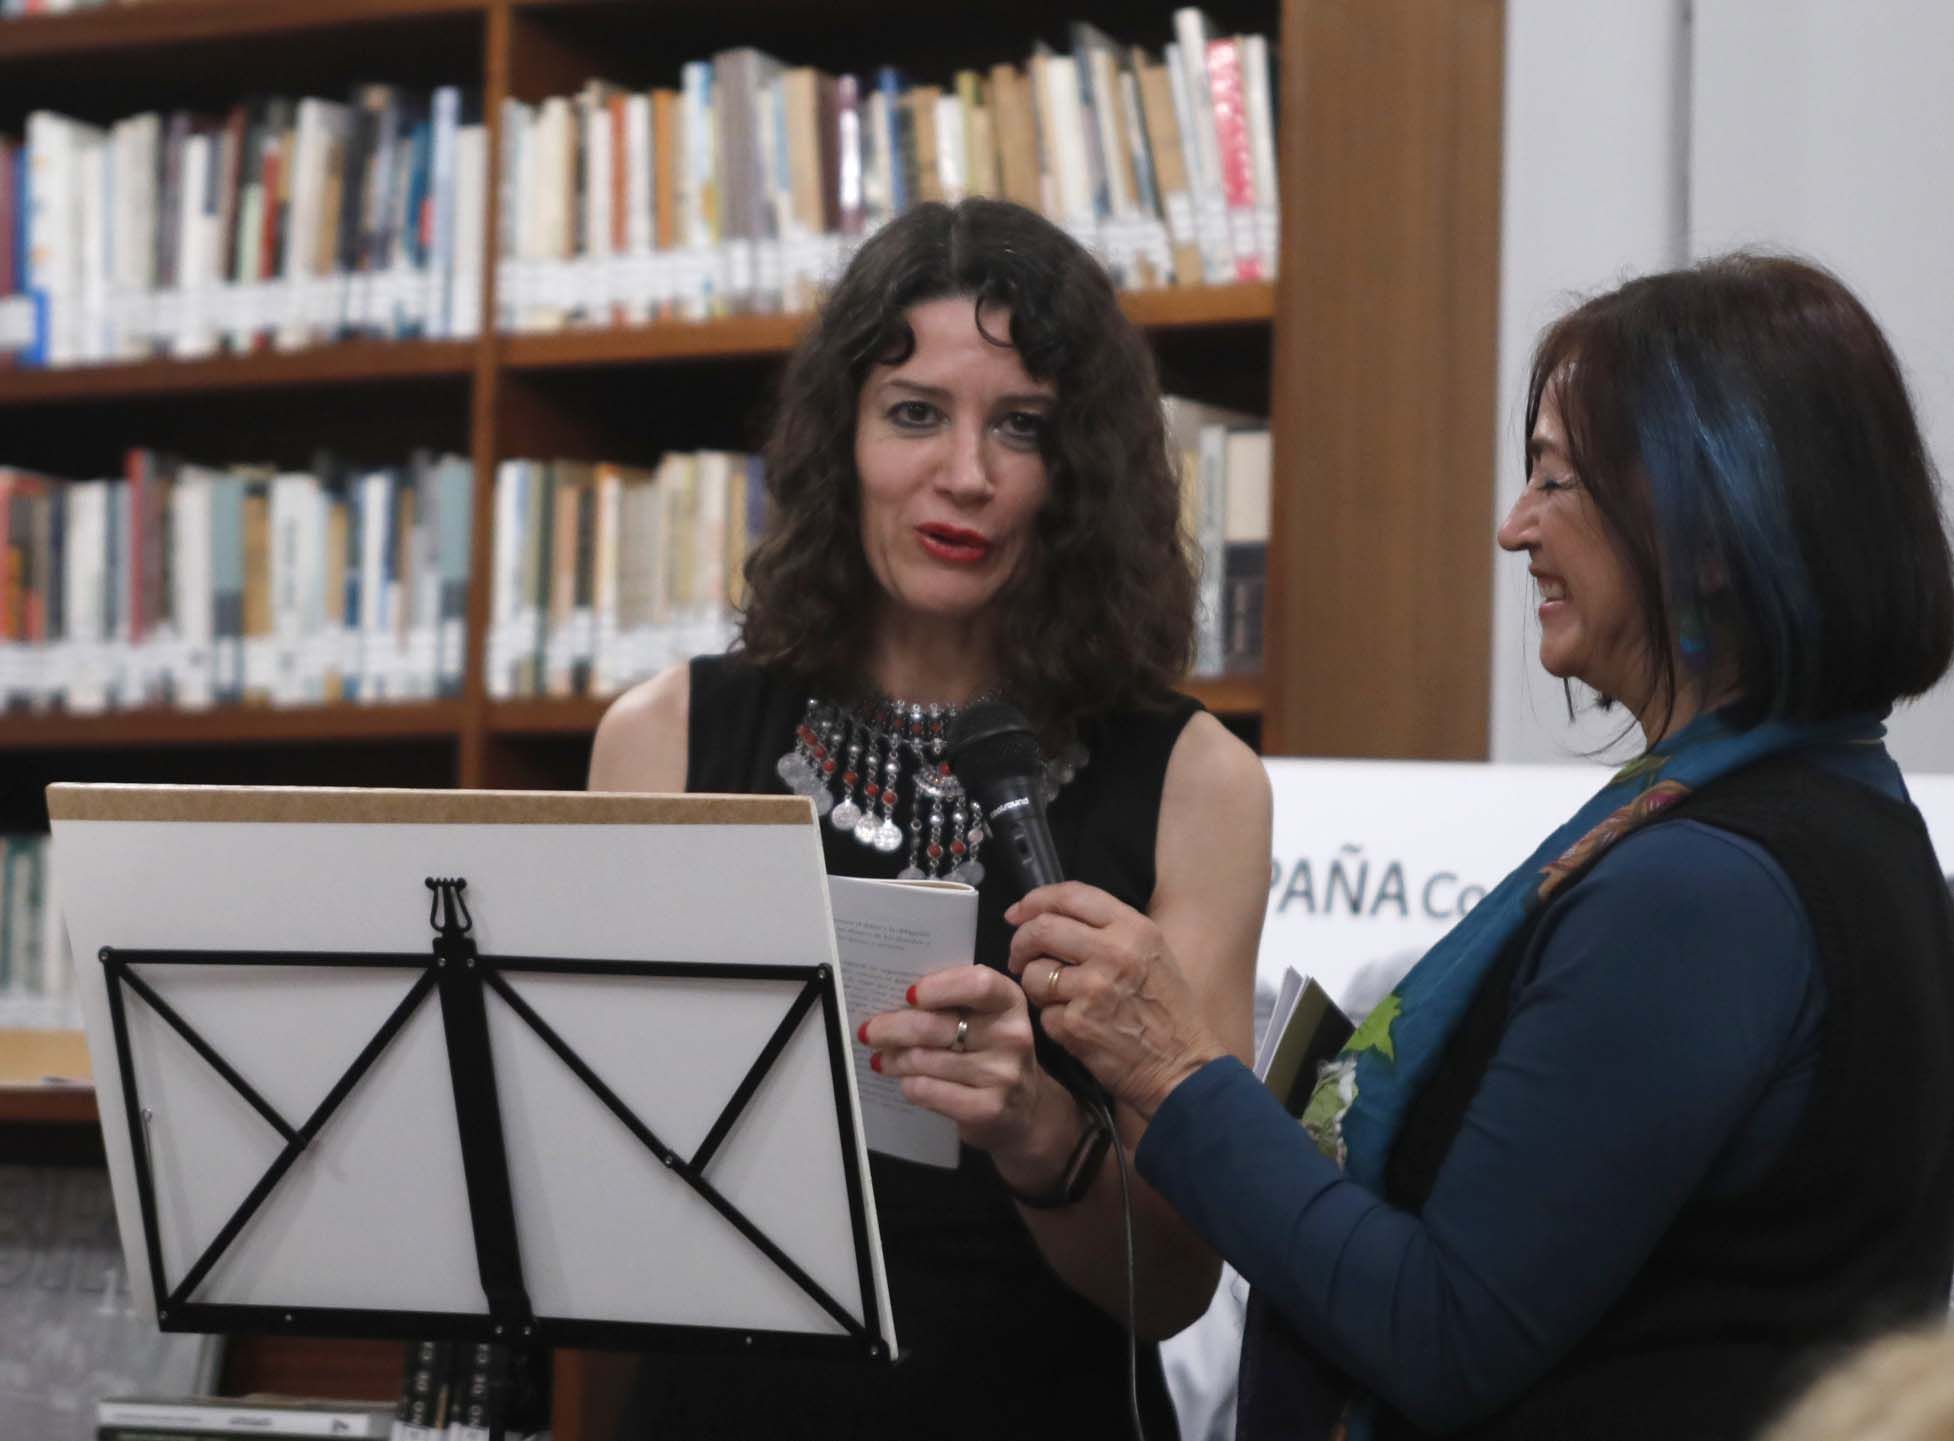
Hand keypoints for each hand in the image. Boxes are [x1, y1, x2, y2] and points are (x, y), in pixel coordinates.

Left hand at [857, 962, 1067, 1157]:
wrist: (1024, 1111)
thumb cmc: (991, 1053)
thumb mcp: (985, 1020)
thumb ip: (952, 1003)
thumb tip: (893, 1000)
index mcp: (1010, 1002)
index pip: (977, 983)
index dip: (939, 986)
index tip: (908, 994)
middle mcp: (1012, 1035)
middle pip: (935, 1026)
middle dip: (892, 1027)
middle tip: (868, 1031)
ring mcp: (1002, 1074)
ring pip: (924, 1060)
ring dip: (894, 1059)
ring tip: (882, 1059)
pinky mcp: (988, 1108)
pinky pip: (928, 1090)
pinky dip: (909, 1085)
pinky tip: (906, 1081)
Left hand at [1006, 882, 1226, 1118]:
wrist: (1183, 1067)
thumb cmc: (1167, 1011)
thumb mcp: (1151, 953)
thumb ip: (1108, 930)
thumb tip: (1047, 915)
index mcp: (1134, 929)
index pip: (1071, 896)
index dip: (1034, 901)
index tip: (1017, 914)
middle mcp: (1113, 952)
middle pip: (1041, 929)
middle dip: (1020, 943)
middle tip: (1019, 958)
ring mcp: (1092, 989)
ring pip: (1033, 973)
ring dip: (1034, 986)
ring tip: (1057, 999)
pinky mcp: (1076, 1024)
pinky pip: (1042, 1013)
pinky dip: (1051, 1020)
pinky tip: (1075, 1027)